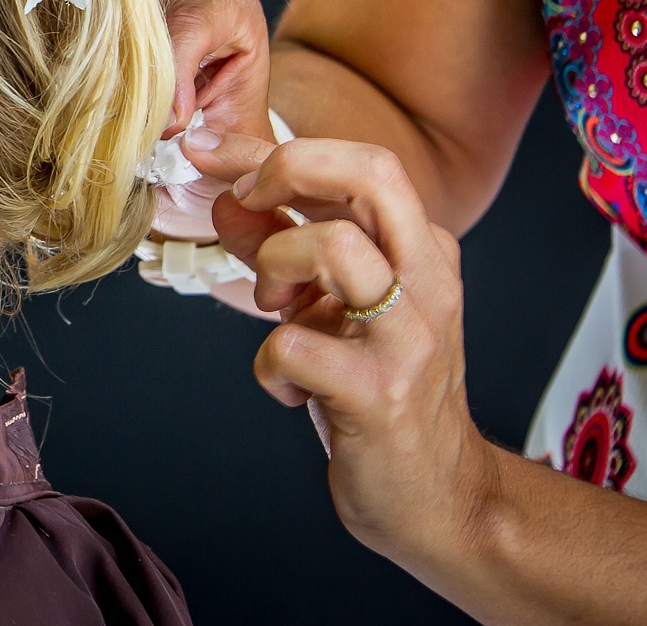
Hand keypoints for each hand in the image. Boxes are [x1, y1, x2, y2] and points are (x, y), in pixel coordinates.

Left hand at [192, 129, 496, 562]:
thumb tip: (225, 196)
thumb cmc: (377, 391)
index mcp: (421, 250)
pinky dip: (269, 364)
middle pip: (372, 172)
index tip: (212, 153)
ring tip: (275, 310)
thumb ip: (281, 248)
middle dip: (286, 166)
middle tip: (244, 200)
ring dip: (275, 267)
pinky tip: (286, 386)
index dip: (273, 148)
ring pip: (336, 247)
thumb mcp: (331, 307)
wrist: (434, 497)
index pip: (358, 163)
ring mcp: (409, 336)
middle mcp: (428, 281)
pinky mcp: (380, 394)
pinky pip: (296, 345)